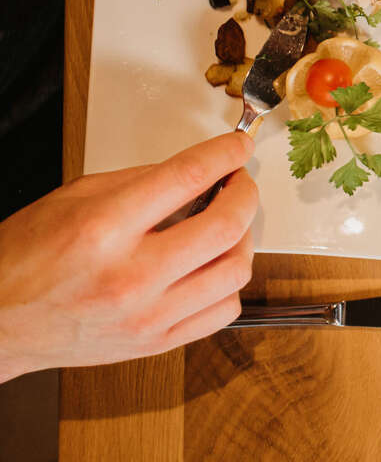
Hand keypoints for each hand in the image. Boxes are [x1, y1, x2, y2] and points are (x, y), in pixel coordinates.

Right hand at [0, 132, 258, 382]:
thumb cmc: (25, 257)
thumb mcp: (76, 197)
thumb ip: (143, 180)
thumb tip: (199, 170)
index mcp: (104, 229)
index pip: (189, 177)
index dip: (226, 154)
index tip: (238, 146)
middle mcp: (130, 276)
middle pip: (226, 225)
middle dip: (245, 192)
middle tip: (238, 182)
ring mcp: (146, 316)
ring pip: (235, 271)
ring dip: (244, 237)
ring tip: (228, 223)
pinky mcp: (155, 344)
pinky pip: (224, 311)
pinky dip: (230, 282)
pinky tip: (213, 265)